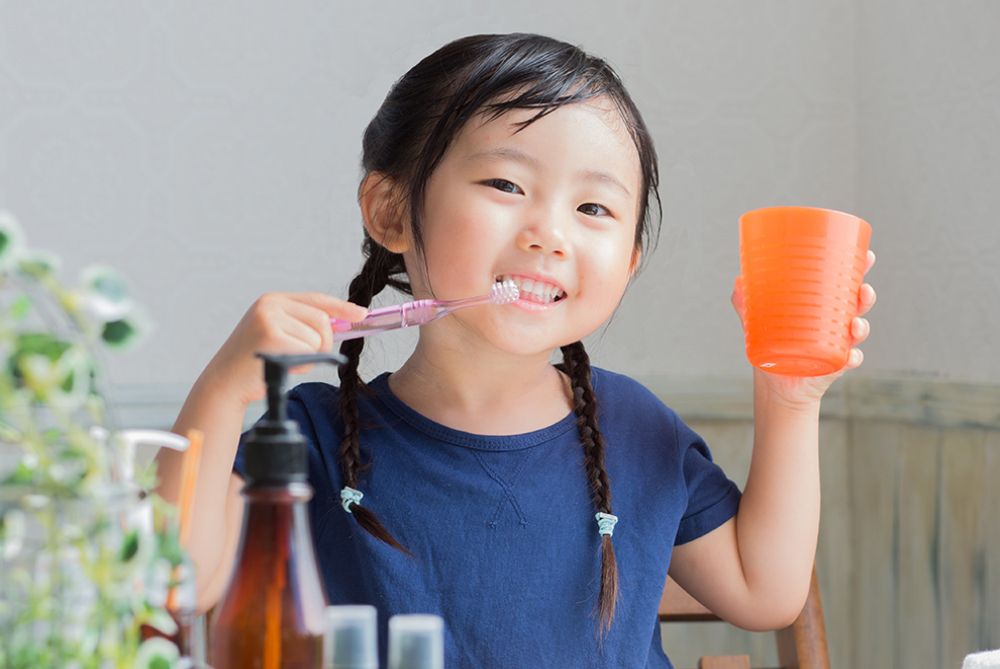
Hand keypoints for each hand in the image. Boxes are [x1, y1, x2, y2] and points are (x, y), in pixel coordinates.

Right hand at [200, 293, 367, 406]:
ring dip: (308, 358)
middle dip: (324, 343)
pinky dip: (300, 366)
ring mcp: (269, 318)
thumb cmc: (255, 362)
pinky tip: (281, 367)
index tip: (361, 313)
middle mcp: (270, 304)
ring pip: (317, 339)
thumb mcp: (279, 335)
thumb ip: (304, 326)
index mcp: (272, 300)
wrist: (225, 383)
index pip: (316, 299)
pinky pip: (308, 352)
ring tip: (284, 361)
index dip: (341, 307)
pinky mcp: (272, 336)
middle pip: (322, 320)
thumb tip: (344, 323)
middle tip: (307, 358)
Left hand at [731, 250, 876, 405]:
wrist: (776, 386)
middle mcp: (835, 323)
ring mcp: (837, 345)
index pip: (845, 284)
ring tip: (855, 324)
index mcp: (823, 306)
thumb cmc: (773, 347)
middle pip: (858, 305)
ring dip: (862, 326)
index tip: (867, 255)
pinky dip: (853, 359)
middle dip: (866, 295)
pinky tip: (850, 357)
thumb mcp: (758, 323)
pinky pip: (849, 362)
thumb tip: (738, 283)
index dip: (859, 269)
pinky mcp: (834, 367)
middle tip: (863, 289)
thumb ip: (746, 305)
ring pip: (858, 332)